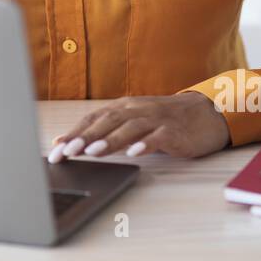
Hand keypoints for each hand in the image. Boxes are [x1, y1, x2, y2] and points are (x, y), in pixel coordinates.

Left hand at [47, 92, 230, 161]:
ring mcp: (156, 118)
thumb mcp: (132, 124)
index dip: (74, 133)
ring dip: (110, 139)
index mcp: (124, 107)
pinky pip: (158, 136)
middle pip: (107, 121)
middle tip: (67, 151)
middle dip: (85, 137)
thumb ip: (106, 132)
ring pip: (129, 127)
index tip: (56, 149)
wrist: (205, 113)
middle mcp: (137, 109)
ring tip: (92, 151)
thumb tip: (73, 144)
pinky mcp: (174, 130)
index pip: (93, 119)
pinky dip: (145, 144)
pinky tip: (134, 153)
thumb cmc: (163, 121)